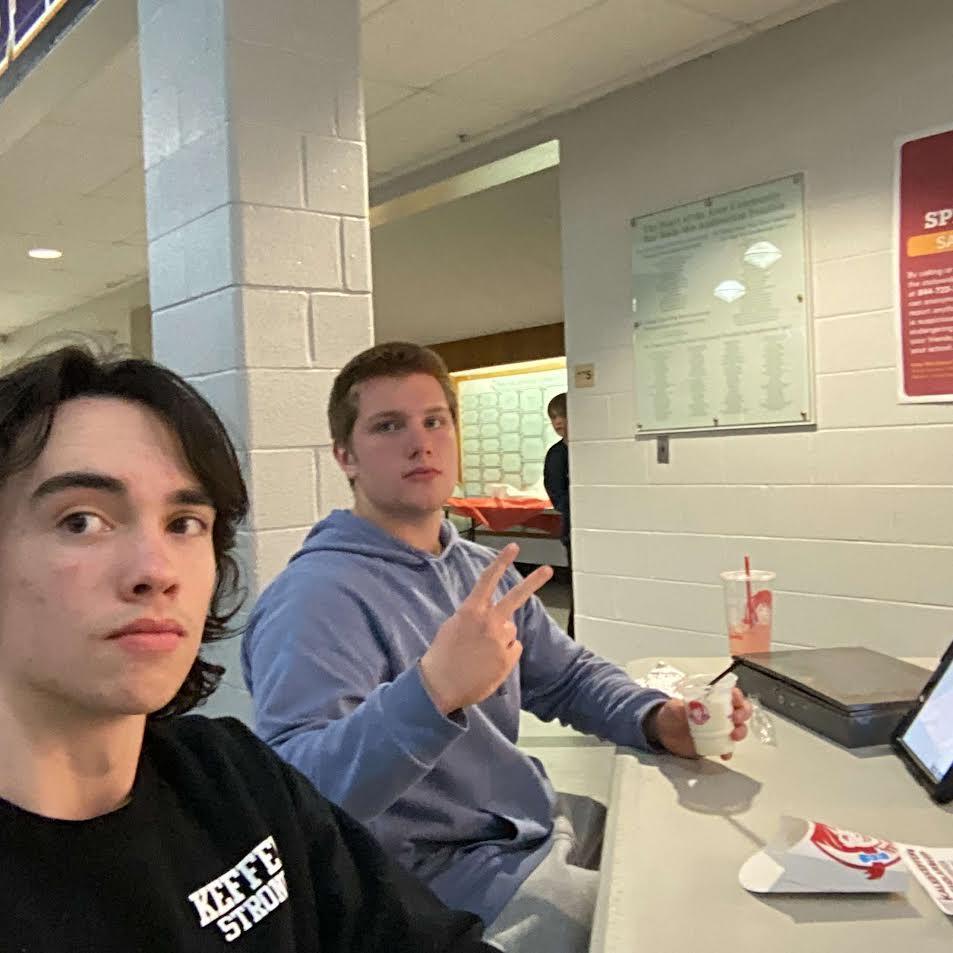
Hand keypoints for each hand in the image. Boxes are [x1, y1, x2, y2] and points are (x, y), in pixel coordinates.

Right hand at [419, 544, 552, 714]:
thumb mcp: (452, 627)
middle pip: (515, 597)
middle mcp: (488, 623)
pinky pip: (513, 649)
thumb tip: (491, 616)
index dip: (501, 562)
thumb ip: (473, 616)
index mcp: (470, 611)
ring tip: (481, 653)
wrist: (438, 686)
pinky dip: (504, 655)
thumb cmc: (442, 656)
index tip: (513, 548)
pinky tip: (488, 663)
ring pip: (510, 631)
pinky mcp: (507, 660)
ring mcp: (500, 641)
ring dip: (501, 638)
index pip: (488, 580)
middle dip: (533, 581)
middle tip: (548, 569)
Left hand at [649, 687, 751, 760]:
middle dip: (743, 714)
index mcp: (712, 699)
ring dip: (740, 732)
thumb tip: (687, 708)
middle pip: (740, 711)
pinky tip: (725, 753)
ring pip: (738, 729)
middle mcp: (719, 713)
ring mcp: (719, 729)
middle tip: (736, 718)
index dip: (736, 695)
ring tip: (733, 736)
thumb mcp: (674, 707)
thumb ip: (681, 707)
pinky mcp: (715, 743)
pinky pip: (727, 747)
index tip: (735, 699)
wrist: (663, 732)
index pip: (731, 694)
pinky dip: (728, 750)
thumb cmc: (671, 714)